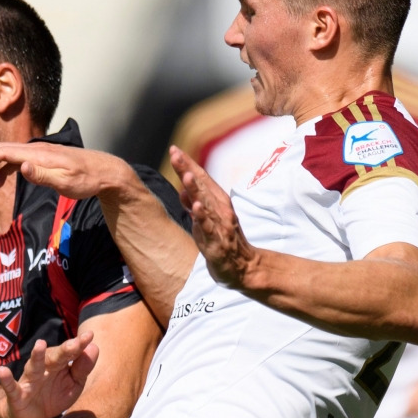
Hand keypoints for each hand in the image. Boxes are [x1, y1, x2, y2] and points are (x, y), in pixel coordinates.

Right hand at [0, 141, 132, 199]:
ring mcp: (39, 154)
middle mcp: (36, 150)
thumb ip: (42, 174)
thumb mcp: (65, 182)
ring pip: (8, 155)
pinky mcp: (43, 159)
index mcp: (38, 154)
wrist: (104, 172)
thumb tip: (21, 167)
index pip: (5, 152)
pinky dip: (4, 169)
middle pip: (3, 150)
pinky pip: (17, 160)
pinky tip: (0, 182)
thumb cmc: (86, 180)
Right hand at [0, 329, 96, 417]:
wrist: (29, 416)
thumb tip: (94, 348)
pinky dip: (6, 379)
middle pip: (54, 358)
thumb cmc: (53, 395)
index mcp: (59, 366)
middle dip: (64, 350)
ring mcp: (29, 381)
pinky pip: (11, 387)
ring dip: (36, 356)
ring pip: (33, 367)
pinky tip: (3, 371)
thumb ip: (83, 368)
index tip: (90, 335)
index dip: (79, 345)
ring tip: (41, 344)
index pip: (70, 353)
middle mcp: (43, 369)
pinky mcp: (16, 395)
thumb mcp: (73, 385)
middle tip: (75, 343)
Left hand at [170, 146, 255, 290]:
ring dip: (196, 189)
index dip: (188, 164)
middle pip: (202, 186)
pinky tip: (195, 206)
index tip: (174, 150)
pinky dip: (203, 216)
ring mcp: (220, 225)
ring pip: (206, 204)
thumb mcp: (204, 221)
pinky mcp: (218, 242)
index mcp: (217, 202)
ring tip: (186, 175)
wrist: (243, 268)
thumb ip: (194, 204)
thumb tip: (183, 188)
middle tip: (175, 153)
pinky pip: (209, 227)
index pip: (201, 179)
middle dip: (188, 169)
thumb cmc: (222, 242)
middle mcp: (220, 209)